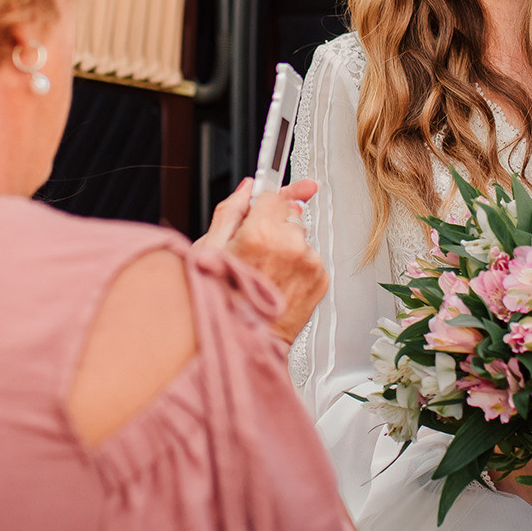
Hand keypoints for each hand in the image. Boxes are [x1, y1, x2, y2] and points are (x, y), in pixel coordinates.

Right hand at [197, 177, 326, 342]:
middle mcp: (291, 245)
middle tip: (255, 251)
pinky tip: (278, 282)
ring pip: (300, 238)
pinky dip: (297, 267)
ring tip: (265, 272)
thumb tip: (246, 188)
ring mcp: (309, 263)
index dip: (265, 201)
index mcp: (261, 233)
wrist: (245, 342)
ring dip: (286, 248)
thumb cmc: (222, 302)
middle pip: (288, 214)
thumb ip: (231, 211)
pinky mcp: (321, 279)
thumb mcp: (210, 250)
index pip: (272, 195)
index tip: (274, 196)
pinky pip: (310, 259)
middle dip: (274, 226)